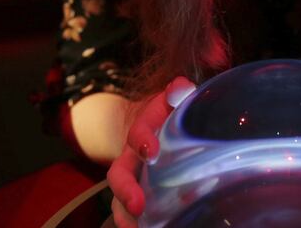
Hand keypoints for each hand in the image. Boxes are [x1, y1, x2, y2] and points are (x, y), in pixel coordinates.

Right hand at [107, 77, 195, 227]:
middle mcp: (131, 158)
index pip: (137, 134)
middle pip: (118, 176)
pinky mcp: (140, 197)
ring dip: (126, 217)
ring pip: (120, 200)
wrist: (160, 125)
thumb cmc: (170, 113)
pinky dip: (138, 224)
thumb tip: (182, 86)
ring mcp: (133, 180)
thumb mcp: (174, 99)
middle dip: (126, 191)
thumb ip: (178, 91)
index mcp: (142, 131)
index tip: (151, 151)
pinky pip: (133, 213)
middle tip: (137, 206)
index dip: (141, 140)